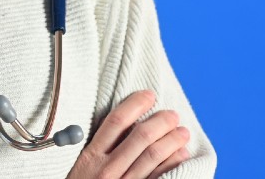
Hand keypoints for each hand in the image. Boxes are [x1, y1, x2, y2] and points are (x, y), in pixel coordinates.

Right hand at [67, 90, 189, 178]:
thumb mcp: (82, 166)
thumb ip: (98, 148)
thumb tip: (126, 126)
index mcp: (91, 157)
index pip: (116, 122)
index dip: (136, 104)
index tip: (149, 95)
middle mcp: (108, 170)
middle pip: (140, 137)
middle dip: (161, 121)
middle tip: (172, 115)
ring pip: (153, 155)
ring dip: (172, 140)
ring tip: (182, 132)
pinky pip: (160, 177)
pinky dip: (174, 163)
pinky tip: (181, 155)